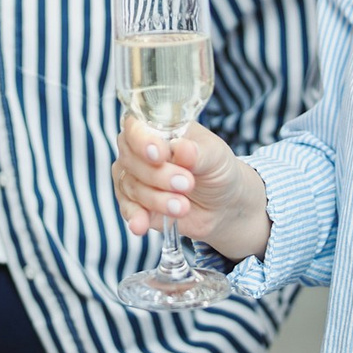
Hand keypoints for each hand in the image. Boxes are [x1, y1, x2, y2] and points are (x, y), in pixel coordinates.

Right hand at [111, 119, 270, 263]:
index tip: (159, 155)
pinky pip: (128, 210)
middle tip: (186, 183)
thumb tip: (182, 149)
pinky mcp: (136, 204)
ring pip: (131, 186)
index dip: (142, 140)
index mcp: (157, 129)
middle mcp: (139, 151)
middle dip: (158, 175)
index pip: (135, 127)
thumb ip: (197, 152)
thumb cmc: (217, 169)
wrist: (223, 204)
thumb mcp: (215, 156)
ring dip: (157, 199)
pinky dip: (135, 217)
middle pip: (131, 159)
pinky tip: (141, 225)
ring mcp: (135, 178)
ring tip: (183, 206)